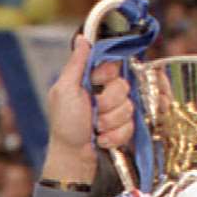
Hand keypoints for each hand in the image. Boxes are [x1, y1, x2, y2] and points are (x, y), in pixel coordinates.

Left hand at [43, 35, 133, 183]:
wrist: (74, 157)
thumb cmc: (65, 124)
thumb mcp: (65, 90)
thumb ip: (76, 65)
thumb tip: (83, 39)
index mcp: (91, 80)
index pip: (113, 65)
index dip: (108, 75)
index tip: (97, 82)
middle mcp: (105, 93)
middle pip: (124, 87)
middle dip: (108, 104)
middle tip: (93, 113)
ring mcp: (115, 112)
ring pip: (129, 109)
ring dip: (111, 123)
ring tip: (96, 129)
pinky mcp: (123, 129)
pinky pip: (131, 127)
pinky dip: (115, 136)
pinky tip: (102, 139)